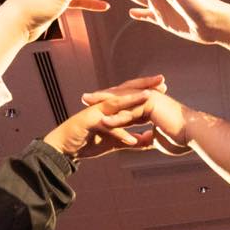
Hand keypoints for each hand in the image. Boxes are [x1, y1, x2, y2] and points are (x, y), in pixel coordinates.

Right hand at [47, 79, 163, 158]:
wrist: (64, 149)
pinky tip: (132, 138)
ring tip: (149, 97)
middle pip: (126, 92)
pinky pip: (107, 126)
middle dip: (144, 86)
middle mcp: (104, 106)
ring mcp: (96, 112)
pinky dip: (119, 132)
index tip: (164, 88)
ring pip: (117, 104)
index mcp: (111, 109)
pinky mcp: (89, 122)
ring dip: (133, 100)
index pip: (131, 96)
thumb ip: (131, 139)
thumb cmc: (87, 143)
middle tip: (162, 81)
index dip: (147, 90)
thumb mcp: (115, 142)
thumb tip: (148, 140)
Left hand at [79, 84, 199, 154]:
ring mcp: (150, 99)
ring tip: (87, 105)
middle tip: (85, 98)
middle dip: (102, 98)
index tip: (95, 107)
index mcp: (150, 104)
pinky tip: (103, 121)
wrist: (195, 136)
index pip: (126, 103)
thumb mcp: (160, 139)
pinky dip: (117, 117)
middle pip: (121, 97)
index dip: (111, 105)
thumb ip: (151, 137)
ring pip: (123, 101)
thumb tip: (146, 141)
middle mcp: (149, 98)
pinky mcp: (151, 104)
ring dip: (104, 103)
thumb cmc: (181, 140)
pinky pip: (130, 111)